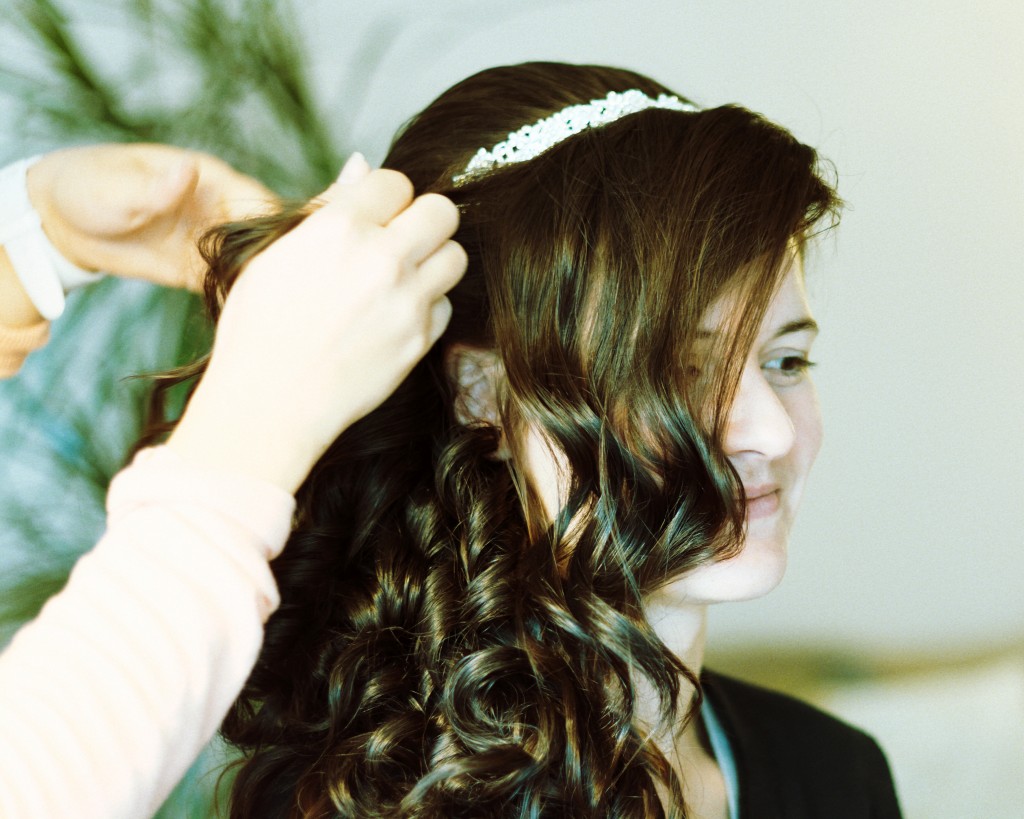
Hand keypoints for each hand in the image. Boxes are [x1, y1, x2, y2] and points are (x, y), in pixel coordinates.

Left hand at [26, 144, 273, 290]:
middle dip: (281, 263)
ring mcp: (210, 242)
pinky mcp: (195, 271)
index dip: (281, 227)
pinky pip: (227, 285)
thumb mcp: (117, 187)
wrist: (60, 218)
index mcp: (210, 180)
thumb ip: (156, 187)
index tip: (291, 256)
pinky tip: (246, 320)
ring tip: (271, 313)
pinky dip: (238, 300)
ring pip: (252, 264)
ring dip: (263, 286)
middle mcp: (219, 211)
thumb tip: (190, 171)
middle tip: (286, 296)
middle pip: (267, 238)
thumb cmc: (89, 186)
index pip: (261, 203)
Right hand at [168, 155, 466, 492]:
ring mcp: (407, 301)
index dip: (385, 197)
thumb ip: (327, 207)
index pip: (395, 180)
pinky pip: (445, 305)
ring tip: (403, 277)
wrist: (270, 403)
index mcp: (340, 227)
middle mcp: (382, 258)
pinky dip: (427, 306)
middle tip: (401, 240)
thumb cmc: (257, 329)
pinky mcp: (420, 339)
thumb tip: (362, 166)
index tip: (373, 216)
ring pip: (456, 256)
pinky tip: (396, 316)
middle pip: (442, 211)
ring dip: (434, 260)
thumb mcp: (273, 254)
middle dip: (423, 219)